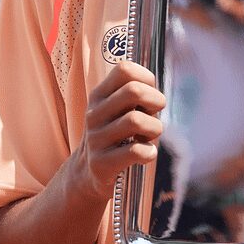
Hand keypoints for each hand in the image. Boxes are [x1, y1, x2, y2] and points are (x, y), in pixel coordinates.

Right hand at [76, 60, 165, 200]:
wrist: (87, 173)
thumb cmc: (113, 135)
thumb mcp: (115, 110)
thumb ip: (133, 95)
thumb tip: (157, 93)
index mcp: (98, 95)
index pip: (124, 70)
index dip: (146, 78)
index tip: (149, 95)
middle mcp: (94, 114)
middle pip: (134, 91)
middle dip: (156, 101)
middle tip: (154, 115)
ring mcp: (96, 139)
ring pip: (137, 121)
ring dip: (154, 129)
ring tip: (148, 136)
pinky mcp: (102, 163)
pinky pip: (136, 151)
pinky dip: (149, 152)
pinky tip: (146, 153)